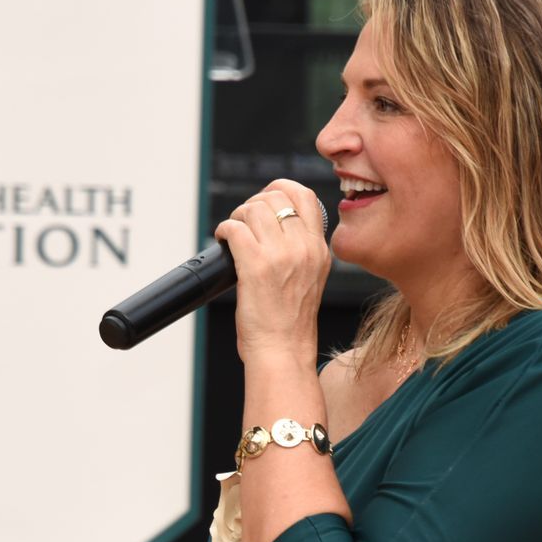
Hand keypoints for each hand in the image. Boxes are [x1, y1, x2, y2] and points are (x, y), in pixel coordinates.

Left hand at [211, 178, 330, 366]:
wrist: (283, 352)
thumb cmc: (289, 324)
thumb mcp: (310, 280)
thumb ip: (300, 252)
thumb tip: (273, 227)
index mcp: (319, 250)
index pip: (305, 196)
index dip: (280, 189)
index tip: (265, 200)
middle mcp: (304, 248)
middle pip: (275, 198)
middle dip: (253, 204)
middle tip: (243, 222)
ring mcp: (281, 256)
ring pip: (253, 209)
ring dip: (237, 217)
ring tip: (233, 234)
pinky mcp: (256, 266)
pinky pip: (235, 228)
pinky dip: (223, 230)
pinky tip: (222, 241)